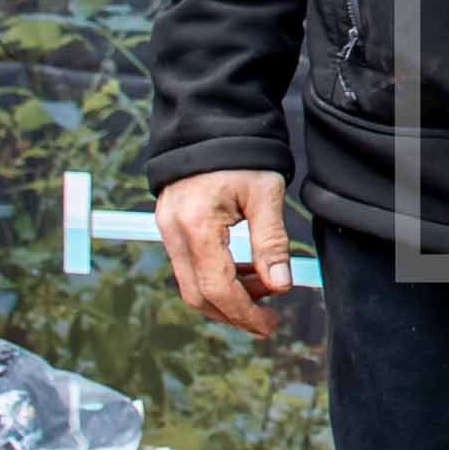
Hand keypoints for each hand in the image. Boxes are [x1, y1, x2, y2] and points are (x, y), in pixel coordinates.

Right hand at [154, 168, 292, 338]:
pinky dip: (216, 276)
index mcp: (196, 226)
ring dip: (227, 295)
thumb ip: (271, 242)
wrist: (211, 123)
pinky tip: (245, 271)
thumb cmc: (242, 155)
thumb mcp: (265, 195)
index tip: (269, 326)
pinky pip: (189, 266)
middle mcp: (173, 233)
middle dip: (234, 312)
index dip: (245, 313)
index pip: (217, 288)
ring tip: (264, 287)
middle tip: (268, 318)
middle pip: (198, 295)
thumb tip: (281, 286)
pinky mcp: (170, 227)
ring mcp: (167, 231)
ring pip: (191, 284)